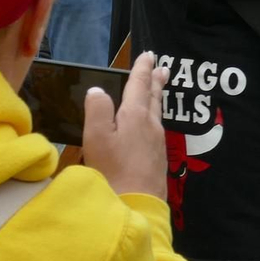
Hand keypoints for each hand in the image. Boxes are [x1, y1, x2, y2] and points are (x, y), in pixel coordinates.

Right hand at [83, 51, 169, 200]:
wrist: (136, 206)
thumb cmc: (112, 170)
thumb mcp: (97, 137)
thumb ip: (97, 110)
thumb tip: (98, 91)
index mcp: (136, 116)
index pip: (140, 85)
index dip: (142, 69)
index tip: (149, 55)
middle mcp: (151, 126)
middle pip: (153, 98)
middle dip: (155, 81)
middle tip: (162, 68)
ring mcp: (157, 143)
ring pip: (157, 113)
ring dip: (156, 97)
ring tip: (158, 88)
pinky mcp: (157, 159)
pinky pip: (156, 129)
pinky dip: (153, 117)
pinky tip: (151, 124)